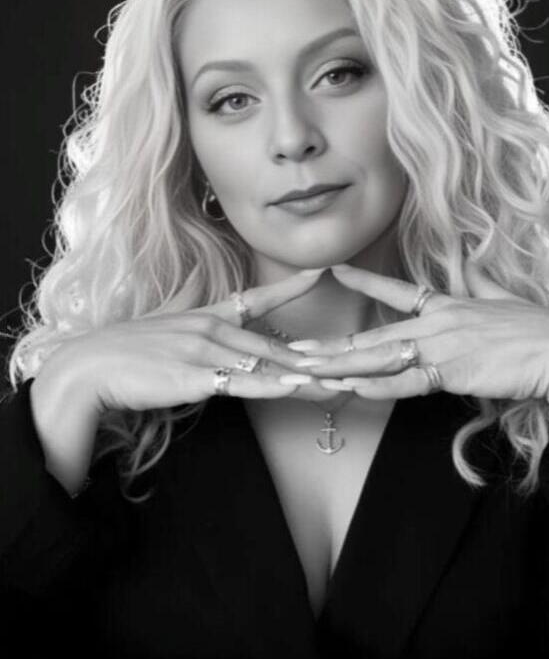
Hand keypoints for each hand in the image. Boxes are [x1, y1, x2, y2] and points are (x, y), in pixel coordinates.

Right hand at [83, 268, 336, 410]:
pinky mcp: (195, 377)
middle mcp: (212, 329)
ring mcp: (205, 352)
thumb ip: (192, 325)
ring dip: (305, 377)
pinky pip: (241, 383)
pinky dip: (270, 385)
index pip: (258, 298)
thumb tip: (208, 311)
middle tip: (351, 363)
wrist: (88, 369)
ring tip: (342, 382)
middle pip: (274, 346)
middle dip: (316, 357)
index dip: (292, 286)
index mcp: (208, 317)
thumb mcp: (165, 333)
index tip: (323, 270)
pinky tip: (295, 388)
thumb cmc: (126, 355)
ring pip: (266, 365)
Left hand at [286, 261, 548, 401]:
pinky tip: (351, 387)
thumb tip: (469, 252)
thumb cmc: (535, 328)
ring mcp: (440, 346)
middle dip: (333, 345)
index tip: (333, 269)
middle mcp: (435, 323)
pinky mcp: (451, 371)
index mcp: (446, 306)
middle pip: (374, 336)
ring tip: (308, 370)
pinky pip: (407, 380)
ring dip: (341, 367)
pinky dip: (379, 385)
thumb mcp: (502, 296)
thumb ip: (479, 277)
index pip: (396, 291)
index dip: (363, 281)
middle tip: (297, 349)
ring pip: (380, 358)